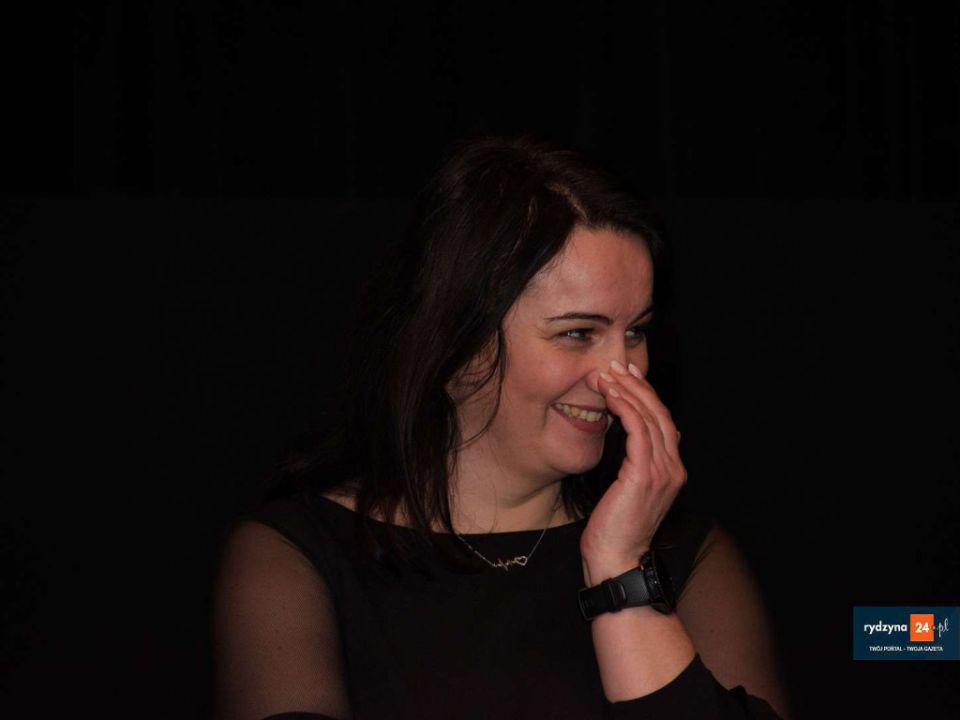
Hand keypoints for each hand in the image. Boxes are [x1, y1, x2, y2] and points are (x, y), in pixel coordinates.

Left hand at [580, 360, 685, 585]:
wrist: (617, 560)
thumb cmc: (615, 530)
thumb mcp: (628, 491)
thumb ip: (633, 466)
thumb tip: (625, 441)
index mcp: (672, 471)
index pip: (663, 422)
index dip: (646, 395)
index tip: (628, 375)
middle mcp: (673, 468)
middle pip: (660, 414)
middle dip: (637, 386)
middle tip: (616, 365)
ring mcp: (663, 471)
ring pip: (649, 418)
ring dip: (627, 392)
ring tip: (607, 374)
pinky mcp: (645, 475)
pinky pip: (637, 431)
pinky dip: (624, 408)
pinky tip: (610, 395)